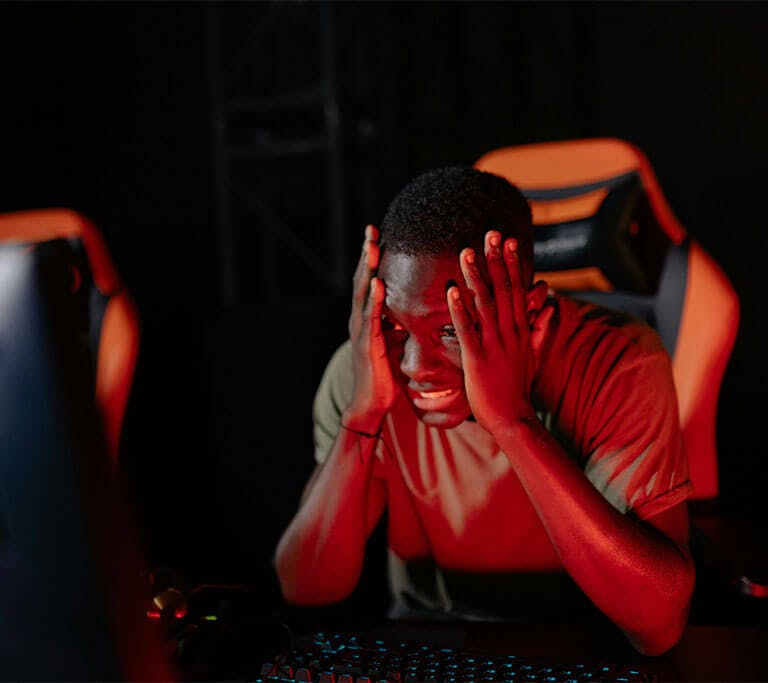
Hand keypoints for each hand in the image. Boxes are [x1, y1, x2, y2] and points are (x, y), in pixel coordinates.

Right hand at [344, 225, 395, 432]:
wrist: (372, 404)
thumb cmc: (385, 374)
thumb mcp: (395, 342)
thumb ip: (399, 324)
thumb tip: (415, 308)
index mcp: (368, 318)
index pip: (369, 280)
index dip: (372, 258)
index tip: (379, 234)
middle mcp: (360, 320)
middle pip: (362, 279)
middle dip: (367, 254)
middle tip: (371, 228)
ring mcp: (361, 331)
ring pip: (362, 293)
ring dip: (368, 269)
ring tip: (372, 246)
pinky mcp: (367, 345)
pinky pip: (370, 318)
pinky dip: (373, 300)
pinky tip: (378, 283)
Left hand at [447, 230, 552, 435]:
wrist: (513, 419)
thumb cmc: (519, 388)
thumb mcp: (533, 355)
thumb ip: (539, 328)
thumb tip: (548, 305)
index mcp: (521, 330)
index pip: (517, 290)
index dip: (512, 264)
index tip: (508, 241)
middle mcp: (510, 332)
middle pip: (504, 289)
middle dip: (497, 260)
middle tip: (491, 234)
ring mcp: (494, 345)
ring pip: (486, 304)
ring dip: (476, 277)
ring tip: (466, 252)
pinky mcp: (478, 359)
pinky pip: (468, 330)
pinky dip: (460, 310)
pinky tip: (452, 291)